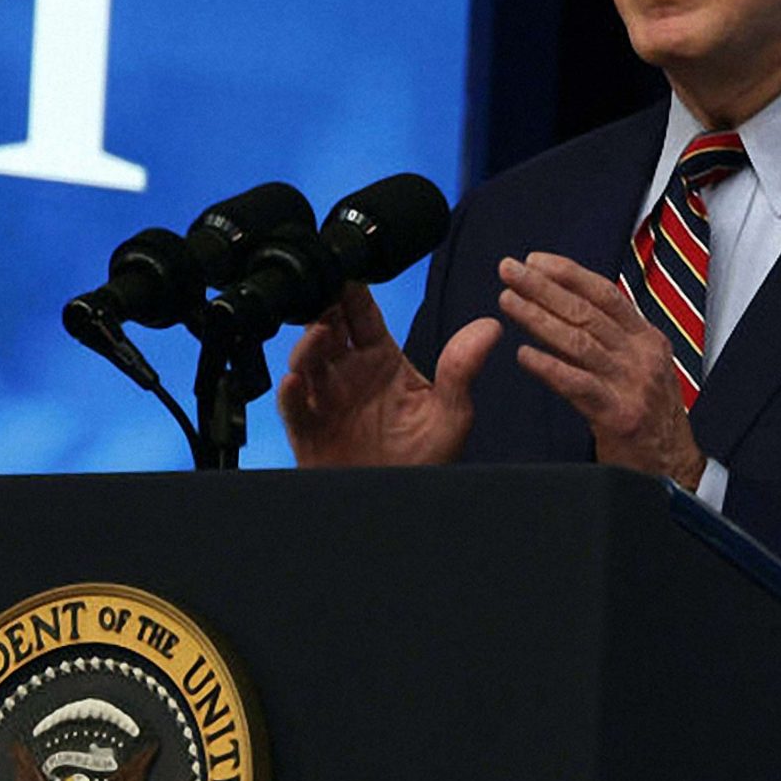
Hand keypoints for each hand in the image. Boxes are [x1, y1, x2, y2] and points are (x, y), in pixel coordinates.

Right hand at [277, 283, 499, 466]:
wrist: (399, 506)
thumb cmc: (424, 459)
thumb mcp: (452, 413)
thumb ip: (463, 368)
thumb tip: (490, 327)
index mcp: (380, 358)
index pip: (362, 313)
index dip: (353, 292)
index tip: (350, 274)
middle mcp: (348, 373)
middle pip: (326, 328)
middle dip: (323, 310)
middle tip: (328, 297)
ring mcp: (325, 398)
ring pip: (305, 361)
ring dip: (308, 345)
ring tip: (321, 335)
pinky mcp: (308, 428)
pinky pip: (293, 407)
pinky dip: (290, 393)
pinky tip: (296, 383)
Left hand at [497, 252, 705, 488]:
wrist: (674, 469)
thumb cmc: (647, 417)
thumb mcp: (640, 368)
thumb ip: (612, 339)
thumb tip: (570, 307)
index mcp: (647, 339)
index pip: (606, 294)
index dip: (569, 274)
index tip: (535, 260)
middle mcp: (642, 356)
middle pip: (587, 312)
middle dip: (543, 287)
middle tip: (508, 271)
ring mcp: (632, 385)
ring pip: (579, 342)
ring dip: (538, 319)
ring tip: (507, 302)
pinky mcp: (619, 416)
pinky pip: (578, 385)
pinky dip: (549, 368)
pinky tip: (523, 355)